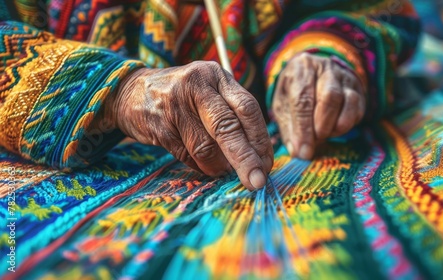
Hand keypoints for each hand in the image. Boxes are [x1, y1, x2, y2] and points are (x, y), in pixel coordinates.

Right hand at [106, 61, 272, 189]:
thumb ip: (231, 116)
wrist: (130, 92)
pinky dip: (200, 166)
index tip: (267, 164)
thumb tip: (257, 159)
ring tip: (225, 172)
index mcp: (216, 76)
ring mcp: (175, 105)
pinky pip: (188, 156)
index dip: (260, 139)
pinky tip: (204, 165)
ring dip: (220, 166)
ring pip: (206, 146)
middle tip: (256, 182)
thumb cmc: (182, 97)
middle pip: (228, 127)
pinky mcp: (159, 126)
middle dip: (245, 159)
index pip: (247, 108)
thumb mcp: (208, 92)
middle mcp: (197, 85)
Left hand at [272, 53, 364, 159]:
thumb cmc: (294, 92)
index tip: (303, 152)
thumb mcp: (283, 105)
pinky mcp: (358, 90)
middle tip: (314, 141)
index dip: (304, 129)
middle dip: (322, 127)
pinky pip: (357, 110)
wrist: (313, 75)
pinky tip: (332, 128)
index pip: (303, 100)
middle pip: (330, 97)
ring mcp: (345, 77)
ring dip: (336, 127)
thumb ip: (289, 129)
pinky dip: (345, 125)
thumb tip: (298, 153)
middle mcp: (326, 68)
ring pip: (349, 102)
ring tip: (322, 135)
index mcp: (301, 68)